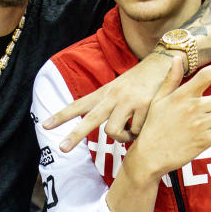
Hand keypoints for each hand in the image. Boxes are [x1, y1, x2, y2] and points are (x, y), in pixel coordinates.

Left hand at [44, 52, 187, 151]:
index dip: (61, 115)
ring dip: (122, 137)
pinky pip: (137, 131)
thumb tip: (105, 131)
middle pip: (90, 120)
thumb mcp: (120, 89)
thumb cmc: (141, 80)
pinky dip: (141, 132)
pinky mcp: (145, 106)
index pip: (79, 104)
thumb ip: (110, 107)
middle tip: (62, 149)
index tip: (45, 125)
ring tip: (132, 132)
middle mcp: (113, 96)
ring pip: (113, 131)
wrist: (165, 62)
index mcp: (105, 93)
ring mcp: (129, 101)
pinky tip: (148, 122)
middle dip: (75, 135)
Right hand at [128, 55, 210, 179]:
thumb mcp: (158, 100)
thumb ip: (171, 79)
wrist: (150, 155)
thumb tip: (177, 58)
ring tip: (209, 124)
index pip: (207, 75)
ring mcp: (200, 124)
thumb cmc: (153, 126)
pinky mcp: (206, 140)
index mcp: (182, 95)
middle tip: (208, 113)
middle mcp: (193, 108)